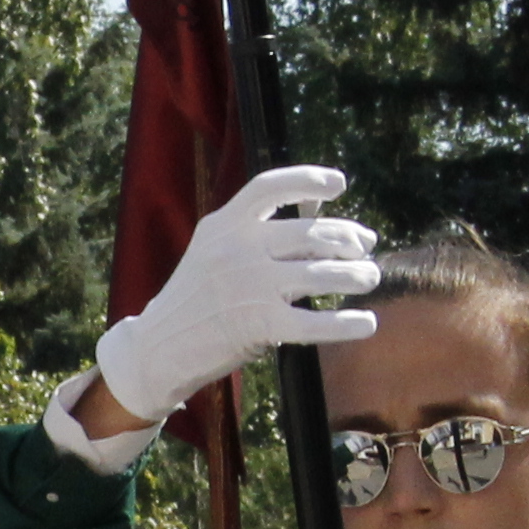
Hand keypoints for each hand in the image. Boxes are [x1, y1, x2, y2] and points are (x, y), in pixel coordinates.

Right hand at [95, 165, 377, 428]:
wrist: (158, 348)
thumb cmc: (195, 299)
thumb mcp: (213, 252)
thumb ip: (255, 234)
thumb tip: (320, 218)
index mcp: (223, 224)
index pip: (269, 187)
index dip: (308, 180)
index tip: (340, 184)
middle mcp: (237, 249)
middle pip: (310, 233)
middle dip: (348, 239)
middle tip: (365, 248)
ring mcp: (248, 287)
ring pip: (321, 274)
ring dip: (355, 275)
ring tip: (370, 277)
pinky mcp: (258, 325)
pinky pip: (315, 322)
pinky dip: (346, 324)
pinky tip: (366, 323)